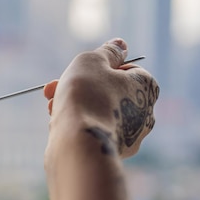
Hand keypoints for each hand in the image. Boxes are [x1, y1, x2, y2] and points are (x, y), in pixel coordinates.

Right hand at [43, 38, 159, 160]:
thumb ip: (106, 52)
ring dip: (74, 107)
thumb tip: (121, 45)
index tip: (75, 73)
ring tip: (53, 108)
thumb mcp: (91, 61)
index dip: (95, 70)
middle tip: (53, 90)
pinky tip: (60, 127)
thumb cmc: (85, 98)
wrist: (77, 145)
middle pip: (108, 93)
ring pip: (98, 114)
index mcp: (146, 87)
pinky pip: (93, 134)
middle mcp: (146, 113)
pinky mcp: (113, 154)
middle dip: (79, 89)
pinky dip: (78, 128)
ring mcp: (131, 136)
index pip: (123, 70)